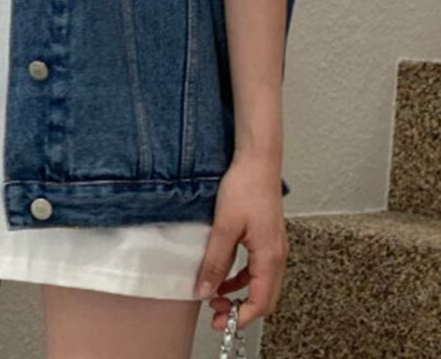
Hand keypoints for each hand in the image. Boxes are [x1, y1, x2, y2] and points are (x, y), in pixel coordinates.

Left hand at [193, 152, 288, 330]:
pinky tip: (224, 275)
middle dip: (240, 310)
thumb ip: (216, 261)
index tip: (220, 322)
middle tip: (214, 313)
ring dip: (240, 294)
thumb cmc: (245, 187)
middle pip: (264, 297)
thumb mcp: (224, 226)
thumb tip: (205, 291)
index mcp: (270, 256)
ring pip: (261, 284)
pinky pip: (258, 269)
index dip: (241, 317)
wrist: (257, 161)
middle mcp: (277, 255)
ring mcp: (275, 247)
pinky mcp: (268, 238)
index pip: (261, 301)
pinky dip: (242, 278)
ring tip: (215, 295)